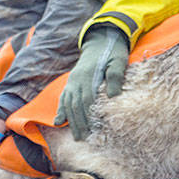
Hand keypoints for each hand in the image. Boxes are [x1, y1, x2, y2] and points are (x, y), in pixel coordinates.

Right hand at [56, 26, 128, 140]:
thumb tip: (112, 96)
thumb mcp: (119, 61)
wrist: (101, 39)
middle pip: (76, 105)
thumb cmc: (113, 52)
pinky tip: (59, 121)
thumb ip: (115, 77)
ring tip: (76, 136)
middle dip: (79, 123)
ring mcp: (72, 80)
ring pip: (68, 104)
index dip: (89, 117)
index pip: (87, 101)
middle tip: (84, 139)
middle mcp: (77, 79)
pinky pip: (64, 98)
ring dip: (71, 121)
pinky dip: (61, 110)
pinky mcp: (71, 81)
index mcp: (88, 75)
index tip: (94, 131)